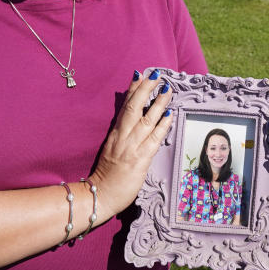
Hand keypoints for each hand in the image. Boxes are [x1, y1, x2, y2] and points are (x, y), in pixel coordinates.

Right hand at [89, 70, 173, 214]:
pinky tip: (169, 115)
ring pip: (145, 120)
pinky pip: (153, 139)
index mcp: (115, 134)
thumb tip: (137, 121)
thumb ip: (123, 135)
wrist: (100, 195)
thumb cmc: (107, 175)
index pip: (125, 106)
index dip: (133, 89)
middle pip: (134, 107)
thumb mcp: (112, 149)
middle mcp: (122, 137)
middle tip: (156, 75)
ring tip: (167, 90)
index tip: (141, 74)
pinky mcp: (139, 159)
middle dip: (145, 89)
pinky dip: (162, 126)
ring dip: (158, 104)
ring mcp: (131, 147)